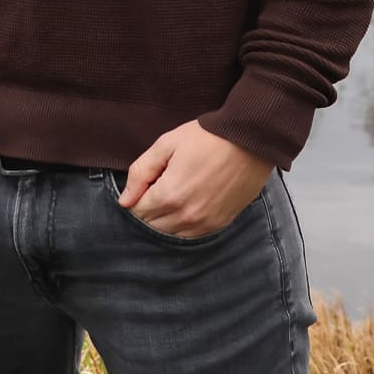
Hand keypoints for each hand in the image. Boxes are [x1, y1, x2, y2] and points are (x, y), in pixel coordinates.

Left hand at [118, 120, 271, 237]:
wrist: (248, 140)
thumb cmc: (206, 137)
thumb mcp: (167, 144)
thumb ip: (141, 171)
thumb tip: (124, 200)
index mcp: (169, 194)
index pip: (137, 211)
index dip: (136, 197)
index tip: (146, 183)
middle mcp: (186, 216)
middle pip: (152, 226)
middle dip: (148, 209)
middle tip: (158, 187)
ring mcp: (204, 223)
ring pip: (170, 234)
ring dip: (165, 220)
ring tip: (174, 194)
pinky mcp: (219, 224)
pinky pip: (191, 236)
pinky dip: (183, 225)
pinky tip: (188, 205)